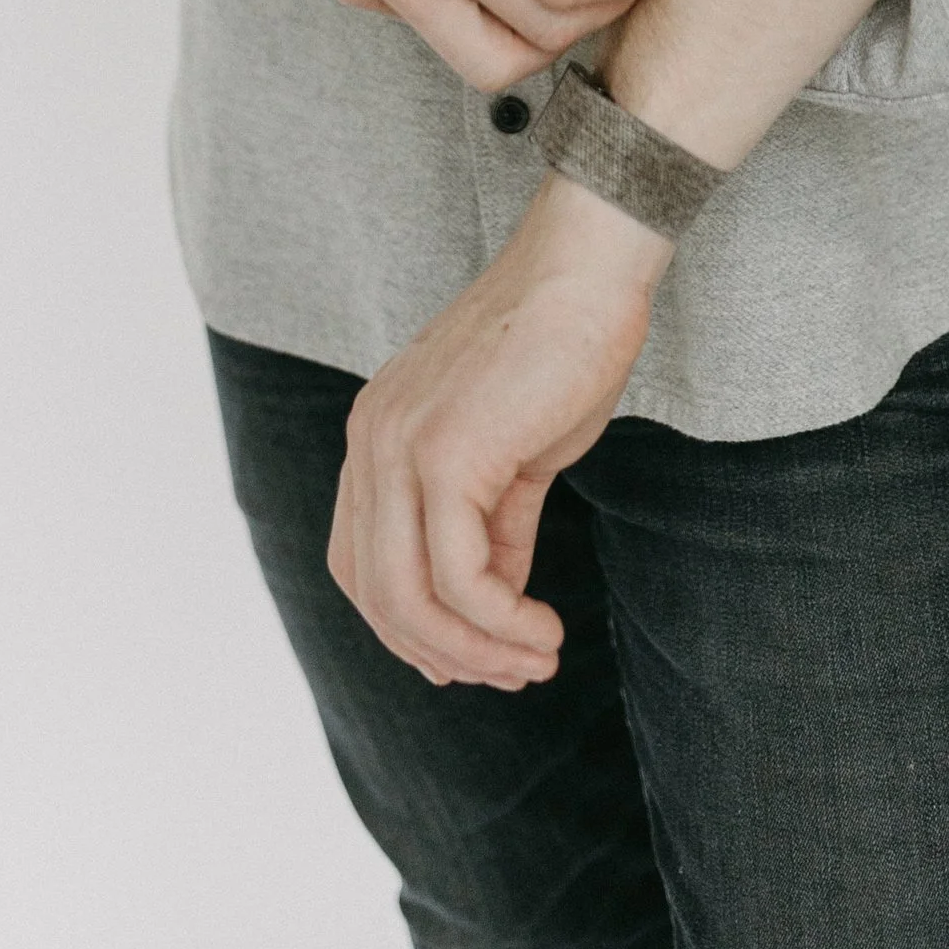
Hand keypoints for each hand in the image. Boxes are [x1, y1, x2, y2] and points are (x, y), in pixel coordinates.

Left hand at [329, 176, 668, 686]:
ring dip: (478, 650)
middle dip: (446, 653)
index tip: (476, 658)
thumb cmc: (559, 349)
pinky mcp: (446, 454)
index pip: (360, 562)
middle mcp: (371, 440)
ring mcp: (400, 445)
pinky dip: (502, 622)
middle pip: (376, 592)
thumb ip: (493, 527)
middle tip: (517, 674)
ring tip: (539, 661)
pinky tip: (545, 630)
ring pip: (410, 597)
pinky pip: (460, 576)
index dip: (408, 628)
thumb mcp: (512, 454)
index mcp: (376, 434)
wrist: (589, 274)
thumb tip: (495, 610)